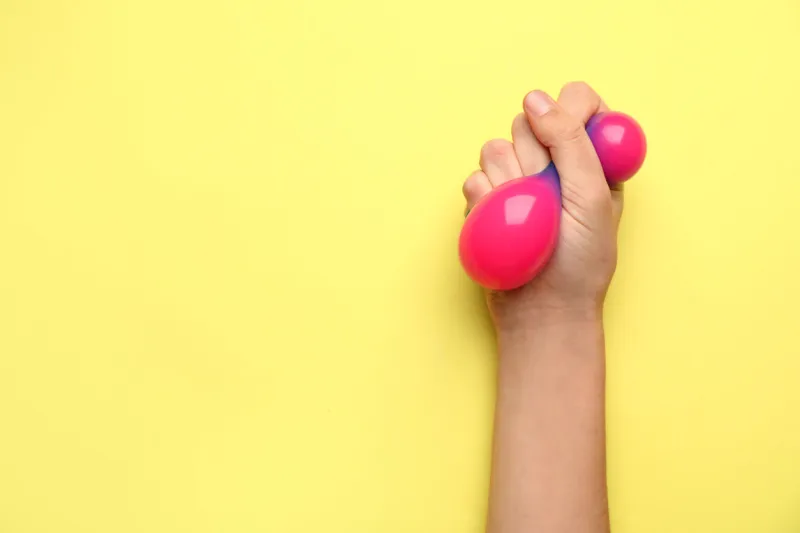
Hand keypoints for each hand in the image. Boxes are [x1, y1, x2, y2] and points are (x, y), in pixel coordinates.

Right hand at [462, 82, 623, 334]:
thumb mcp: (592, 197)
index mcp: (593, 157)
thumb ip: (571, 142)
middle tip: (547, 195)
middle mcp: (554, 163)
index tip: (558, 137)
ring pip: (495, 147)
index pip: (578, 101)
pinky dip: (485, 203)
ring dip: (507, 182)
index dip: (566, 110)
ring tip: (525, 218)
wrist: (542, 312)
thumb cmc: (580, 262)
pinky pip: (473, 180)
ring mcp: (517, 181)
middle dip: (534, 157)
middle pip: (528, 120)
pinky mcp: (487, 201)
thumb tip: (534, 99)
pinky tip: (500, 227)